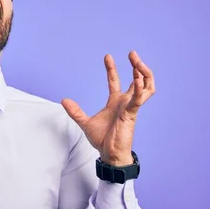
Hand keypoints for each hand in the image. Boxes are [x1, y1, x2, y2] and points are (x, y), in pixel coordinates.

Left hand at [61, 51, 155, 165]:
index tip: (107, 56)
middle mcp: (125, 103)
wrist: (109, 155)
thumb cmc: (102, 140)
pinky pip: (139, 99)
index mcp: (115, 102)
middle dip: (136, 66)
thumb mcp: (85, 122)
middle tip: (132, 53)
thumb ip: (75, 111)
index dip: (111, 68)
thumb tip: (64, 100)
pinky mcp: (132, 114)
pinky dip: (140, 89)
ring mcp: (130, 107)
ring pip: (145, 86)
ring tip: (138, 63)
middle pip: (136, 80)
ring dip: (144, 74)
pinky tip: (138, 79)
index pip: (115, 81)